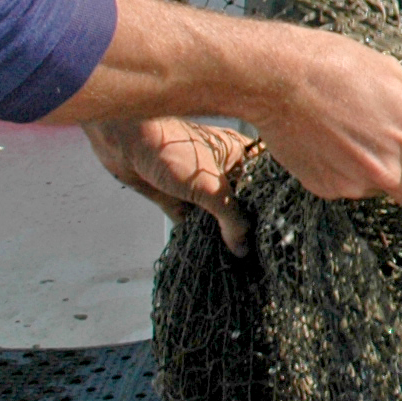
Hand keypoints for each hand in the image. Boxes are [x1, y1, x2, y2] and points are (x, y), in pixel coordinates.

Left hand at [85, 115, 258, 254]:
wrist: (122, 140)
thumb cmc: (171, 149)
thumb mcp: (210, 187)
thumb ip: (230, 218)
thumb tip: (242, 247)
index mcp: (238, 154)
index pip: (262, 183)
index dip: (270, 206)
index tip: (279, 232)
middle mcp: (220, 168)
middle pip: (239, 201)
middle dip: (244, 225)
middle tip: (258, 252)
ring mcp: (196, 182)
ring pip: (213, 212)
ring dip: (219, 232)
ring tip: (235, 260)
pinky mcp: (173, 195)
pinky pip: (189, 219)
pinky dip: (195, 233)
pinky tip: (206, 252)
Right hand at [245, 26, 401, 206]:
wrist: (279, 78)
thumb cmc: (336, 67)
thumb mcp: (392, 75)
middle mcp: (389, 169)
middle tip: (384, 147)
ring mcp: (355, 184)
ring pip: (376, 189)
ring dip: (370, 171)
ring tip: (349, 134)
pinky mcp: (326, 189)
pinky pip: (345, 186)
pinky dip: (341, 171)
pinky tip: (328, 140)